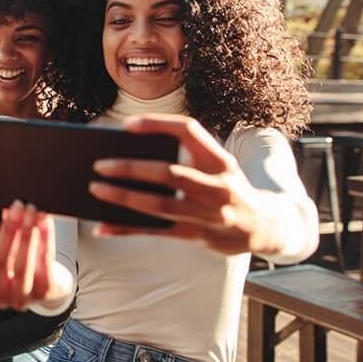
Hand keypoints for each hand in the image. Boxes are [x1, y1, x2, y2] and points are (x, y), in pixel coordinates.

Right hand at [0, 189, 67, 310]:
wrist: (48, 288)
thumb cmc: (22, 264)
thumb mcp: (6, 251)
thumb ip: (0, 232)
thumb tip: (1, 198)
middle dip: (7, 229)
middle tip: (16, 204)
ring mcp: (21, 296)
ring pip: (21, 265)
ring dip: (26, 234)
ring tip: (32, 210)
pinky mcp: (43, 292)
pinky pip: (44, 262)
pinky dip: (45, 238)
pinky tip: (44, 221)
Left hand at [88, 114, 290, 255]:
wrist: (266, 225)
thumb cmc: (228, 186)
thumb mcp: (218, 164)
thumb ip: (186, 155)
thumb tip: (128, 152)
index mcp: (220, 159)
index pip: (189, 131)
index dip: (158, 125)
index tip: (127, 125)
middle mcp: (217, 186)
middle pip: (169, 174)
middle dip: (132, 169)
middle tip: (99, 164)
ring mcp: (208, 214)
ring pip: (159, 206)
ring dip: (124, 198)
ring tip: (95, 190)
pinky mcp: (198, 236)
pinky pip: (156, 232)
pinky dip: (126, 229)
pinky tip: (102, 226)